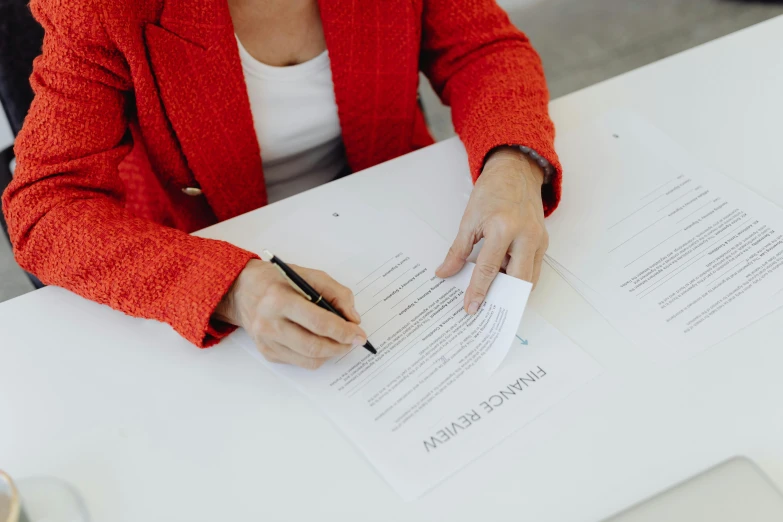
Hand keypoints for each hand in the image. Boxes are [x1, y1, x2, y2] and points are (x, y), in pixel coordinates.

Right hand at [215, 259, 367, 368]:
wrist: (242, 290)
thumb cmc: (277, 280)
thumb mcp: (309, 275)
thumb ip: (336, 293)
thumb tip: (353, 319)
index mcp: (280, 299)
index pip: (319, 323)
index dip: (344, 331)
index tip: (359, 334)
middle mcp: (269, 323)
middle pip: (314, 346)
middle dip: (340, 346)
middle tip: (354, 341)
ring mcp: (266, 341)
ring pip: (309, 360)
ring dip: (331, 353)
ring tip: (339, 342)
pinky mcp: (267, 352)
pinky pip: (299, 362)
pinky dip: (315, 355)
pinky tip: (319, 341)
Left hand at [436, 147, 548, 313]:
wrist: (516, 171)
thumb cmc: (493, 191)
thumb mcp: (469, 219)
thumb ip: (458, 250)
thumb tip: (445, 272)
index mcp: (504, 228)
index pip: (489, 269)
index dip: (478, 291)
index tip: (471, 307)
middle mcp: (526, 236)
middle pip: (517, 280)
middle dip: (502, 299)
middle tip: (485, 311)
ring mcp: (538, 240)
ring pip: (529, 278)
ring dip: (512, 291)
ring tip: (494, 300)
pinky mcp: (543, 242)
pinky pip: (533, 269)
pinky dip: (519, 279)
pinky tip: (504, 284)